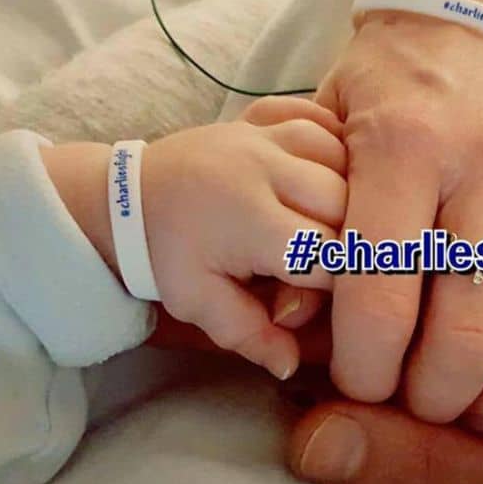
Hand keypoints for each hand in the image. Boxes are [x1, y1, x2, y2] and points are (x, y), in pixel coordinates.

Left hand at [140, 97, 345, 379]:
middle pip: (349, 203)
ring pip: (346, 157)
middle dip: (354, 241)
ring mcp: (267, 136)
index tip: (330, 298)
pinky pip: (326, 123)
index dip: (343, 285)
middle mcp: (264, 167)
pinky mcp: (269, 119)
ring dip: (354, 193)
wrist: (128, 196)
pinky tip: (339, 174)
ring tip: (336, 224)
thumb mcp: (199, 303)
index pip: (330, 254)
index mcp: (248, 217)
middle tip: (336, 263)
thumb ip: (249, 334)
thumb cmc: (166, 255)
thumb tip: (292, 365)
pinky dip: (341, 148)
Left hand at [318, 11, 482, 422]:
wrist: (474, 14)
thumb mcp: (324, 127)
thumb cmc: (386, 82)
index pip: (382, 286)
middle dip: (434, 393)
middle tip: (413, 407)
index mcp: (402, 148)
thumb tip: (294, 322)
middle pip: (466, 322)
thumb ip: (307, 222)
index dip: (367, 362)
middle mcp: (481, 165)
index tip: (360, 386)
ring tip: (480, 410)